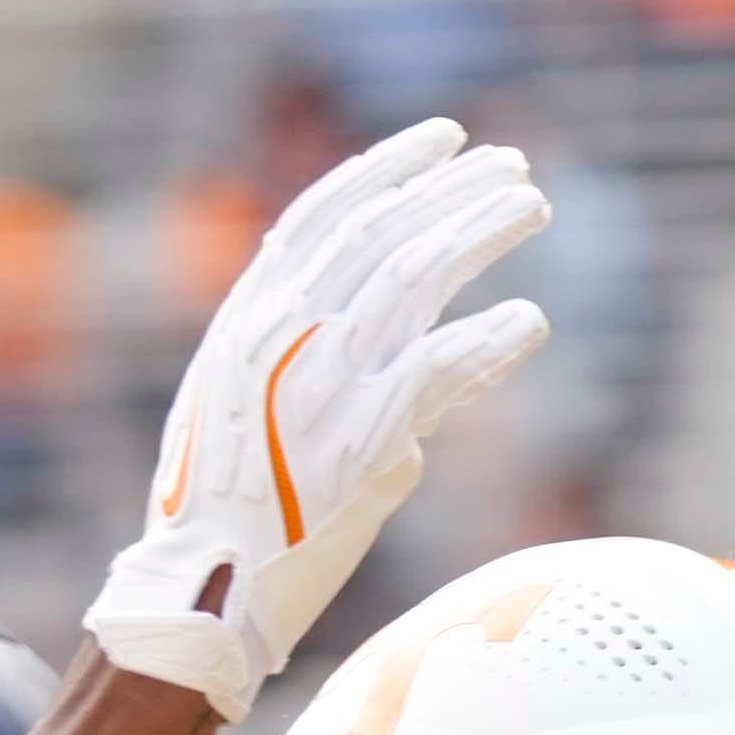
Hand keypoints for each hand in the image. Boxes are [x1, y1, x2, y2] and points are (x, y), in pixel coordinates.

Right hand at [87, 116, 551, 719]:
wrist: (201, 594)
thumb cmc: (228, 517)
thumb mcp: (248, 414)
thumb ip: (322, 372)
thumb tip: (428, 380)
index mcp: (246, 320)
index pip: (322, 214)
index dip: (387, 168)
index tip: (443, 140)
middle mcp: (278, 335)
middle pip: (379, 229)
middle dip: (451, 188)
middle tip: (512, 167)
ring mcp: (320, 382)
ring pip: (415, 274)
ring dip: (480, 232)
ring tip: (533, 208)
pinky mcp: (361, 439)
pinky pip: (442, 367)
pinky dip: (491, 340)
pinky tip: (530, 322)